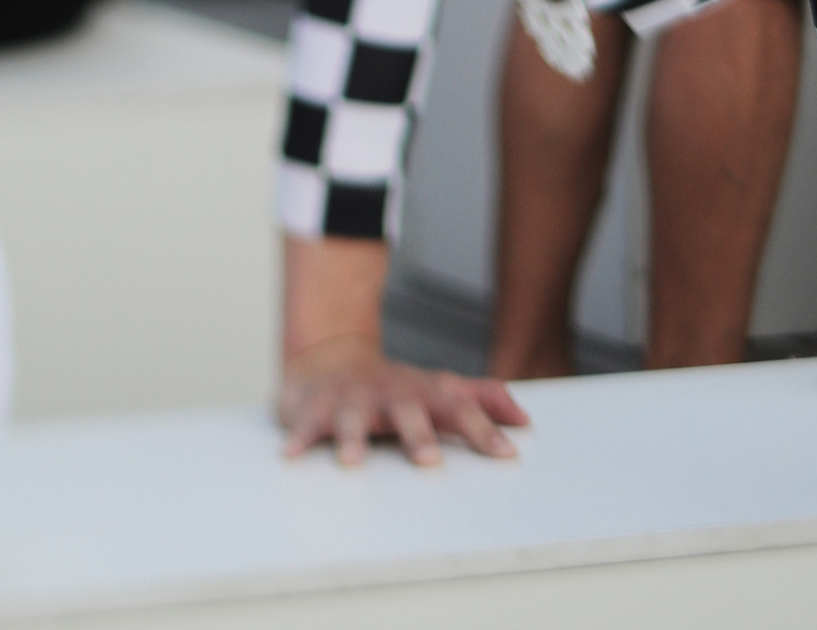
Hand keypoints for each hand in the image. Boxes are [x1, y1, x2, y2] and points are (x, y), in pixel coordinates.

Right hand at [279, 337, 528, 468]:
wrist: (331, 356)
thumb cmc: (393, 387)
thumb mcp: (437, 389)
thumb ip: (481, 400)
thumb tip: (524, 418)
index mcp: (422, 392)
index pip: (458, 409)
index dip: (483, 430)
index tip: (506, 454)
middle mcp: (389, 393)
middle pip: (407, 410)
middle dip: (417, 434)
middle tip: (429, 461)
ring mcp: (352, 398)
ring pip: (353, 416)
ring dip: (353, 436)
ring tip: (353, 460)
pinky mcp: (315, 405)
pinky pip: (306, 421)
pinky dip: (299, 436)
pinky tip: (292, 454)